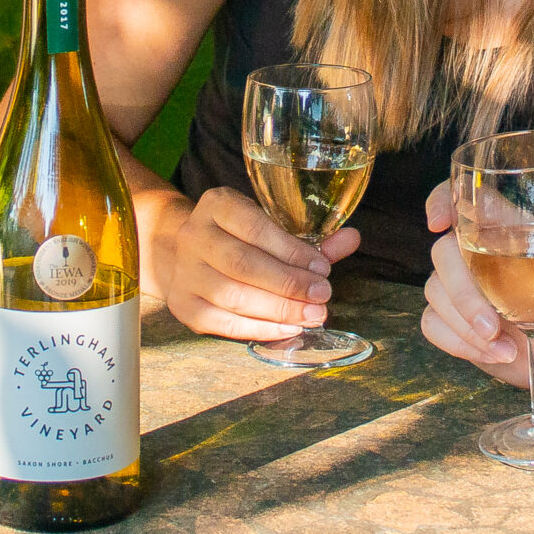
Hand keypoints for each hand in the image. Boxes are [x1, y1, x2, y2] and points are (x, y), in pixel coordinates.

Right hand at [154, 186, 359, 341]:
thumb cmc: (237, 238)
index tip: (322, 266)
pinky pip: (223, 323)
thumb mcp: (267, 226)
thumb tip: (352, 239)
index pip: (254, 227)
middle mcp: (195, 236)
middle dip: (288, 283)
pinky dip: (259, 328)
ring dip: (278, 309)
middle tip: (322, 296)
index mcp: (217, 205)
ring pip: (232, 296)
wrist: (181, 253)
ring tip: (311, 315)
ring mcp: (185, 273)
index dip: (290, 250)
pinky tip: (288, 328)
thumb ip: (308, 236)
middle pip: (243, 264)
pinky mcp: (183, 305)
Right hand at [416, 180, 533, 385]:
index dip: (442, 200)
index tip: (439, 224)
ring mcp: (463, 287)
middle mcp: (479, 254)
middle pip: (444, 253)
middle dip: (463, 293)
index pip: (465, 200)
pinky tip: (495, 355)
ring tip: (507, 350)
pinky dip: (459, 343)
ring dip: (465, 326)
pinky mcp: (454, 320)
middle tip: (492, 326)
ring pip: (435, 291)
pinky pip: (433, 324)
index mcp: (510, 231)